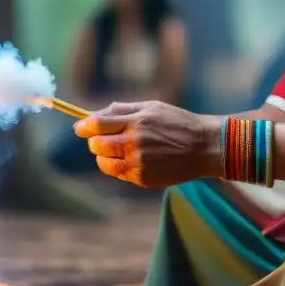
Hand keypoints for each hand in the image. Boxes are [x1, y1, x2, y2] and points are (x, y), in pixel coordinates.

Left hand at [74, 101, 222, 187]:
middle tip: (101, 139)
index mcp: (136, 121)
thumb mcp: (151, 107)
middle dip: (94, 141)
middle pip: (96, 144)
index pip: (97, 124)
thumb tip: (92, 115)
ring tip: (116, 150)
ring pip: (104, 162)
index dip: (84, 126)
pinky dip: (118, 166)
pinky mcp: (143, 178)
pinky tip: (131, 159)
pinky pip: (118, 173)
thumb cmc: (176, 123)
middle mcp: (135, 142)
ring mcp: (138, 162)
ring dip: (103, 156)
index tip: (80, 128)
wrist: (204, 146)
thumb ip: (121, 110)